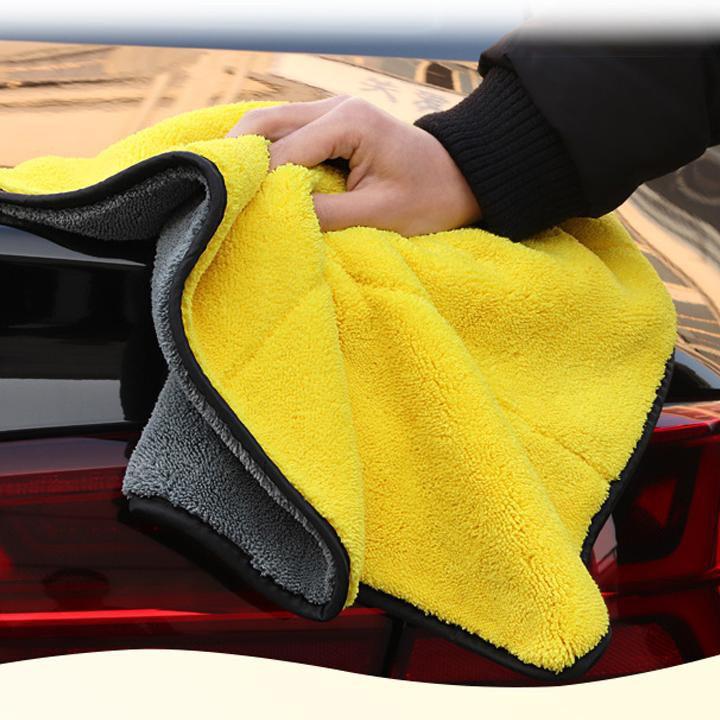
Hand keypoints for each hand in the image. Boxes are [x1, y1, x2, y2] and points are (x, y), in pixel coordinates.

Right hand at [227, 95, 481, 235]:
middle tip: (213, 197)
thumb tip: (274, 218)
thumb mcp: (380, 215)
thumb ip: (326, 214)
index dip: (258, 186)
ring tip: (227, 192)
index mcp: (349, 122)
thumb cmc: (428, 198)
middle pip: (264, 124)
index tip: (236, 218)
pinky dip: (264, 154)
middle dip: (238, 160)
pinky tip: (251, 180)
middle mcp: (334, 107)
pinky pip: (285, 133)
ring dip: (247, 155)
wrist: (458, 178)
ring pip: (269, 124)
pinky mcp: (331, 125)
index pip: (284, 153)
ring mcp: (331, 111)